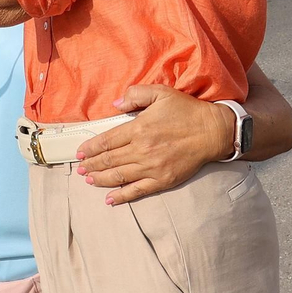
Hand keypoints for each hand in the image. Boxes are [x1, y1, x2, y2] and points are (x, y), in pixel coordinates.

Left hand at [74, 84, 231, 204]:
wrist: (212, 131)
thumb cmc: (186, 110)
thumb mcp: (160, 93)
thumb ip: (135, 94)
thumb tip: (115, 103)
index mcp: (138, 128)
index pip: (106, 141)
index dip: (90, 148)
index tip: (80, 152)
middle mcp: (141, 150)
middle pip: (109, 160)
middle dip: (91, 165)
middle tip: (79, 169)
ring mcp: (151, 167)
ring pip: (119, 176)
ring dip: (100, 179)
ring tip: (88, 180)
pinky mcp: (162, 180)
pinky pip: (137, 190)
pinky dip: (121, 196)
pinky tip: (109, 199)